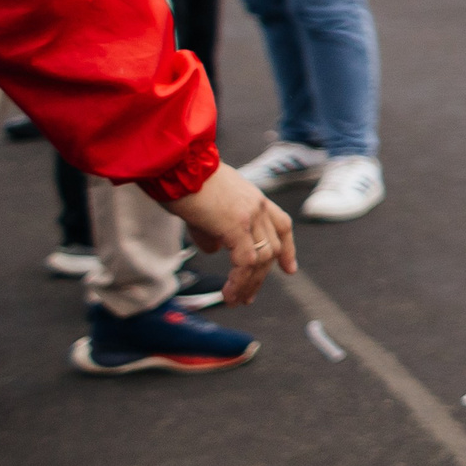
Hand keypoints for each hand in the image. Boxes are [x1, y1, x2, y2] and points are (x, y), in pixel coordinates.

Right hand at [162, 165, 294, 305]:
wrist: (176, 165)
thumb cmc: (182, 183)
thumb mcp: (203, 208)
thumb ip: (212, 229)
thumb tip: (215, 249)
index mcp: (254, 199)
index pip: (281, 225)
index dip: (287, 249)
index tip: (289, 270)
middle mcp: (258, 206)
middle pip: (272, 248)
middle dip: (261, 277)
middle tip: (247, 297)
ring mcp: (251, 215)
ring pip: (262, 259)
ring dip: (249, 284)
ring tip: (235, 300)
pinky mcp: (236, 225)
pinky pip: (246, 262)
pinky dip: (239, 281)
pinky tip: (228, 293)